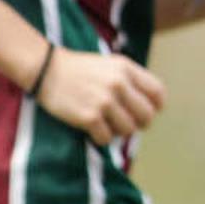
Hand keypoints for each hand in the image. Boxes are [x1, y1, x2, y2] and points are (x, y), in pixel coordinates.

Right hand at [37, 49, 165, 145]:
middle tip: (128, 123)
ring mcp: (104, 101)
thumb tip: (153, 105)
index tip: (149, 111)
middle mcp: (118, 84)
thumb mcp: (112, 65)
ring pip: (129, 130)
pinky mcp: (89, 116)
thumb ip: (132, 80)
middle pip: (147, 115)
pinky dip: (102, 137)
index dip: (156, 106)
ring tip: (108, 124)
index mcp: (126, 69)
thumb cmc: (80, 70)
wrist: (46, 69)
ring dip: (119, 132)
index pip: (158, 93)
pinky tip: (94, 130)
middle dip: (140, 123)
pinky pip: (107, 138)